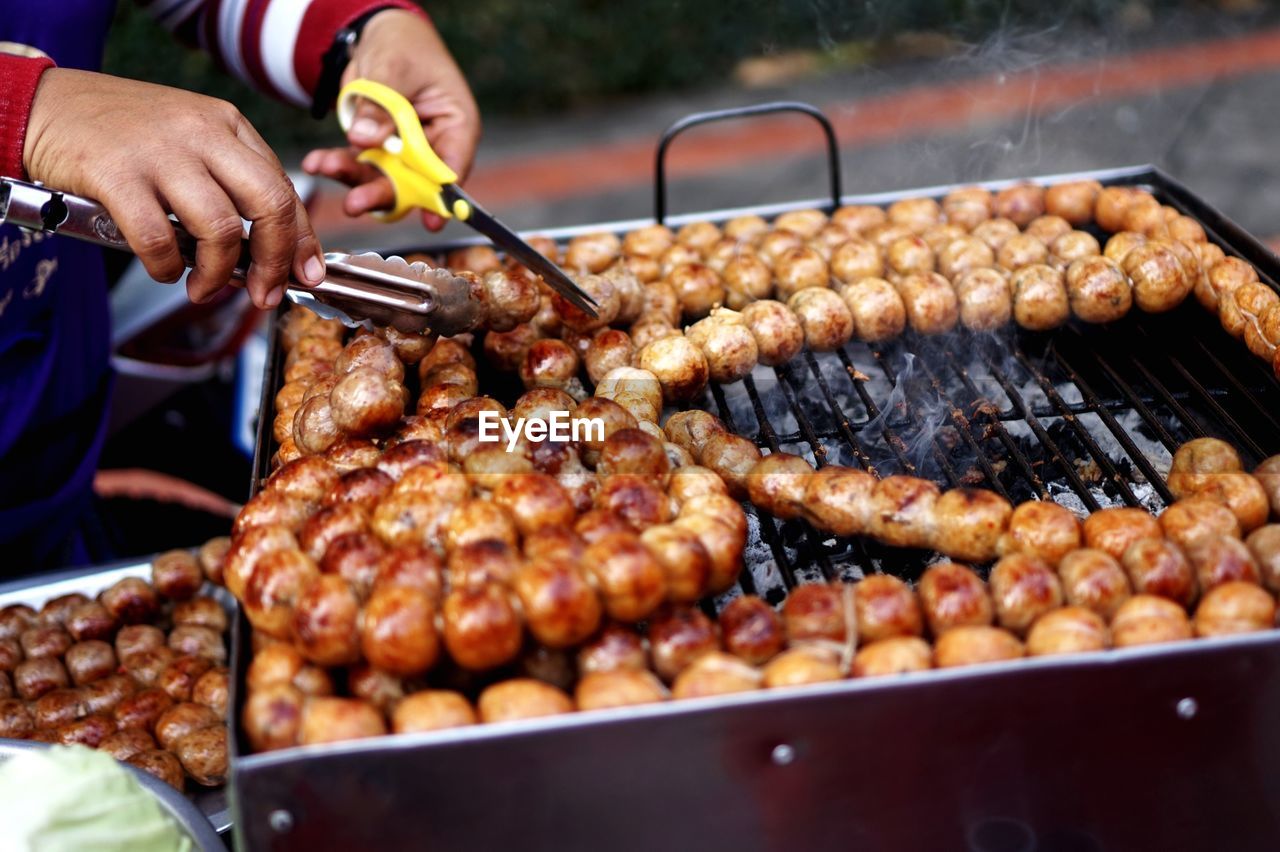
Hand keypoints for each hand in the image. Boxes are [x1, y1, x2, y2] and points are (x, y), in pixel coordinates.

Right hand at [23, 68, 323, 308]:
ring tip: (203, 288)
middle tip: (264, 293)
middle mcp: (202, 133)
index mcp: (228, 125)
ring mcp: (160, 152)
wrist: (47, 105)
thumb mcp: (191, 138)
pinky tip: (165, 270)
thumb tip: (272, 248)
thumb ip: (231, 181)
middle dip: (275, 261)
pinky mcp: (116, 174)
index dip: (303, 240)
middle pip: (269, 205)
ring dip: (219, 274)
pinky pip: (158, 238)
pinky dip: (167, 267)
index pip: (284, 188)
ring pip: (220, 227)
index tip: (307, 275)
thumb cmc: (124, 133)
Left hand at [301, 9, 480, 230]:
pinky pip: (356, 166)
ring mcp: (403, 153)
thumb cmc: (403, 45)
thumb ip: (381, 107)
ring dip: (352, 180)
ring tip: (326, 168)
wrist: (378, 36)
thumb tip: (365, 140)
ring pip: (381, 179)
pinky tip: (316, 161)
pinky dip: (334, 164)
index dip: (443, 195)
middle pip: (414, 183)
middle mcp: (432, 146)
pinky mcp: (376, 152)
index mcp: (454, 125)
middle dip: (383, 193)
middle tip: (356, 203)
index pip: (453, 166)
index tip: (430, 218)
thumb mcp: (393, 68)